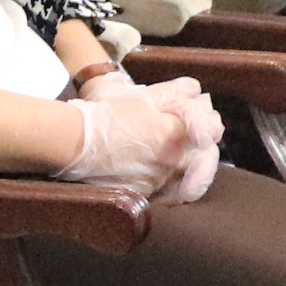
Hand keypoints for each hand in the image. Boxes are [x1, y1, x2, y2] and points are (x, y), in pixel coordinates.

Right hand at [58, 75, 220, 203]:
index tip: (208, 121)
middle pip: (204, 160)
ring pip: (186, 179)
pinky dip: (167, 185)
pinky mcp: (142, 196)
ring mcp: (158, 182)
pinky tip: (159, 176)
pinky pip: (165, 194)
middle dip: (205, 151)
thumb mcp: (140, 95)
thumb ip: (173, 92)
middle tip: (200, 142)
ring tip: (182, 162)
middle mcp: (172, 161)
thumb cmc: (107, 113)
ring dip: (189, 170)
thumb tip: (195, 89)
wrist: (75, 142)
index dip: (210, 125)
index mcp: (175, 134)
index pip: (211, 131)